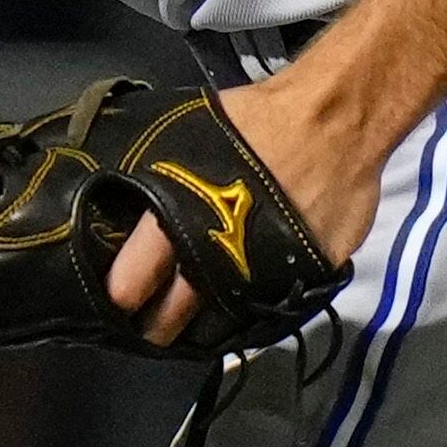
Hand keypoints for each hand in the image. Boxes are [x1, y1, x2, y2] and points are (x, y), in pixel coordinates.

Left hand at [105, 70, 387, 348]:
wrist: (333, 120)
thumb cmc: (250, 120)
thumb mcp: (177, 135)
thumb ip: (147, 174)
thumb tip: (113, 191)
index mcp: (174, 218)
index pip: (131, 281)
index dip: (119, 294)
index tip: (114, 300)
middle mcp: (215, 256)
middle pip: (171, 315)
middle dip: (154, 325)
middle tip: (145, 327)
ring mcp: (262, 275)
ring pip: (219, 324)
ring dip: (201, 326)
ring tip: (188, 326)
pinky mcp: (304, 282)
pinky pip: (268, 308)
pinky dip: (251, 311)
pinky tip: (239, 306)